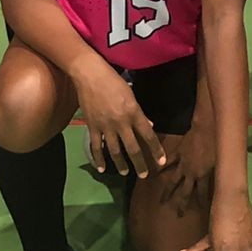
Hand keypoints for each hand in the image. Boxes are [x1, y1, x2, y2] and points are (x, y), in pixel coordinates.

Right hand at [73, 58, 165, 177]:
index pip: (148, 135)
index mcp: (134, 113)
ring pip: (115, 151)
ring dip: (121, 164)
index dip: (156, 150)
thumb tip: (149, 125)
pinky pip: (96, 147)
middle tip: (144, 175)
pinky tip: (102, 168)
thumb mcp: (131, 94)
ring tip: (125, 172)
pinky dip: (98, 159)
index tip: (161, 162)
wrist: (90, 75)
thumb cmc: (113, 81)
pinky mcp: (92, 127)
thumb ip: (139, 112)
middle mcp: (121, 122)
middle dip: (140, 163)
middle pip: (133, 148)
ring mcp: (106, 126)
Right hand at [158, 122, 214, 210]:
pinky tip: (155, 174)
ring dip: (167, 192)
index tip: (201, 213)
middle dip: (182, 204)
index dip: (202, 203)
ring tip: (161, 202)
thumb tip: (227, 180)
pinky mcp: (178, 153)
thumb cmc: (218, 143)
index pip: (203, 194)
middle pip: (185, 192)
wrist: (207, 128)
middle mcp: (191, 173)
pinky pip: (168, 162)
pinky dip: (161, 167)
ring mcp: (183, 164)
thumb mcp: (222, 160)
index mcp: (203, 175)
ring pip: (173, 181)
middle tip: (178, 215)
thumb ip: (220, 172)